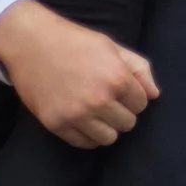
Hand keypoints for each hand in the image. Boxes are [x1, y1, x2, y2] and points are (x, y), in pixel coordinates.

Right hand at [0, 0, 158, 149]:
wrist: (31, 43)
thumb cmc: (76, 42)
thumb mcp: (113, 47)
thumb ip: (140, 69)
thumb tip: (154, 95)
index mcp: (117, 78)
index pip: (142, 104)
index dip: (134, 97)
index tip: (121, 90)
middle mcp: (98, 100)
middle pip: (128, 124)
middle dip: (122, 112)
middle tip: (109, 101)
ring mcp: (75, 115)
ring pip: (108, 138)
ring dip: (107, 127)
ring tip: (97, 113)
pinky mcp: (55, 124)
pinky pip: (83, 143)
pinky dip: (87, 135)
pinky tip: (83, 120)